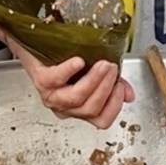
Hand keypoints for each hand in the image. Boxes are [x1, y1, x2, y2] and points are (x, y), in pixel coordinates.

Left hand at [12, 44, 133, 129]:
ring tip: (103, 63)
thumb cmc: (64, 59)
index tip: (121, 87)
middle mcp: (65, 107)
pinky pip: (56, 80)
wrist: (36, 44)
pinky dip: (69, 71)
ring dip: (94, 80)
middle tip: (113, 67)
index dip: (115, 106)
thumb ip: (113, 84)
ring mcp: (52, 95)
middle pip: (91, 108)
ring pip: (77, 98)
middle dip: (106, 87)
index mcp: (80, 109)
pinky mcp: (41, 81)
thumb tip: (129, 95)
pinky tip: (78, 62)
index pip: (102, 120)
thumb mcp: (93, 73)